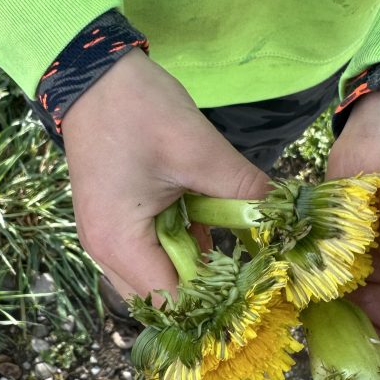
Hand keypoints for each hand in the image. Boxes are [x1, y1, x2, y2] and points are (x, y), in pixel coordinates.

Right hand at [61, 50, 269, 298]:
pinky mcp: (114, 221)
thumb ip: (245, 191)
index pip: (172, 303)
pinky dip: (182, 244)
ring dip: (195, 263)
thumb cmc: (138, 110)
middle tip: (247, 266)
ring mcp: (106, 237)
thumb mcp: (200, 151)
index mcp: (120, 243)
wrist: (93, 74)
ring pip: (158, 275)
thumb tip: (286, 216)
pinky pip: (152, 251)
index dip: (214, 305)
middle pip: (162, 298)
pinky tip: (210, 221)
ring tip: (233, 242)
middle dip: (206, 287)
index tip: (256, 289)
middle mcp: (105, 252)